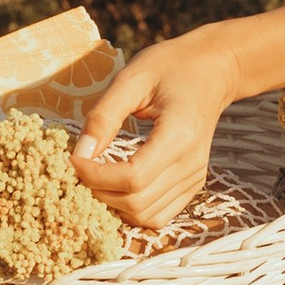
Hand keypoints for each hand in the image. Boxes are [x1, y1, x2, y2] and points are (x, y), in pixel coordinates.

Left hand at [71, 30, 242, 233]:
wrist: (213, 71)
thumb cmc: (171, 67)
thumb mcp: (132, 79)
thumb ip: (104, 116)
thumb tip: (80, 153)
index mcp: (180, 135)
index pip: (132, 178)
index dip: (95, 176)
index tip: (71, 158)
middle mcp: (191, 164)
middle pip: (136, 203)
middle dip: (98, 191)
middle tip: (77, 166)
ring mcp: (194, 178)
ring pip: (145, 216)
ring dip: (112, 203)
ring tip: (93, 176)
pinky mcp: (192, 185)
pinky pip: (157, 215)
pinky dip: (130, 208)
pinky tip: (115, 184)